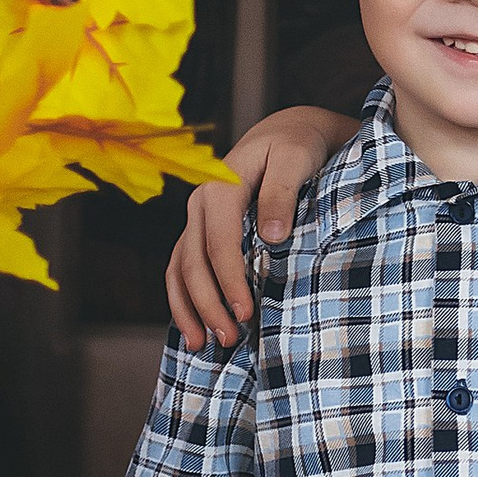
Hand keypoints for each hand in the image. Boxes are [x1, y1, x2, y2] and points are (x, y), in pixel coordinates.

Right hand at [165, 107, 353, 347]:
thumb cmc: (297, 144)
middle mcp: (200, 204)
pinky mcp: (204, 231)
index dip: (229, 281)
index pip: (219, 244)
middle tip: (230, 338)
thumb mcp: (296, 157)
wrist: (289, 131)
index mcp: (220, 186)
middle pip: (193, 263)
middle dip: (208, 304)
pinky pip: (184, 268)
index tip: (246, 313)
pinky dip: (185, 298)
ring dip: (189, 308)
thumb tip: (271, 236)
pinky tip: (196, 327)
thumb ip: (281, 192)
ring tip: (204, 344)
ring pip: (180, 269)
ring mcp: (197, 220)